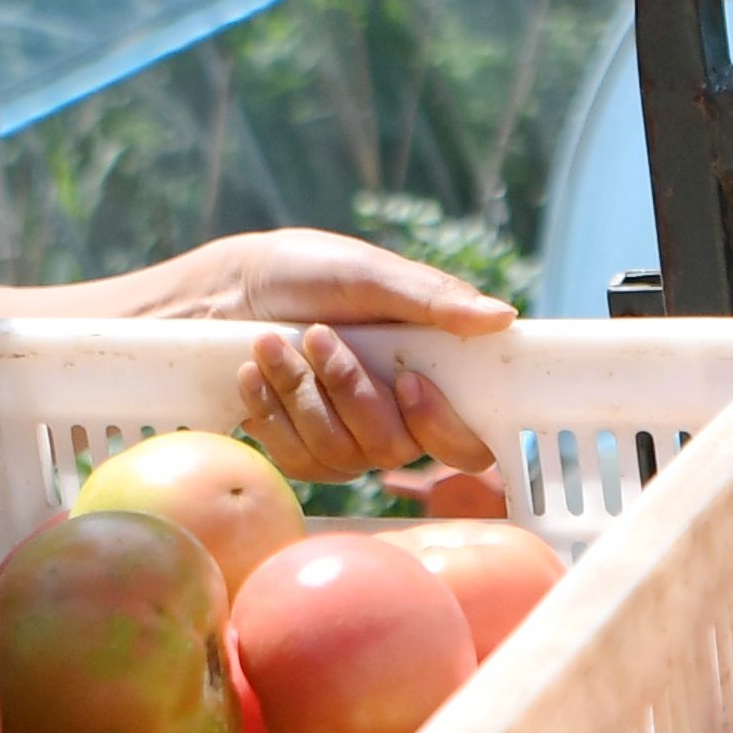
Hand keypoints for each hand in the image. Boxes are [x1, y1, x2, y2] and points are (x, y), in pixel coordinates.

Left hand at [171, 230, 512, 486]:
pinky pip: (296, 459)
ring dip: (300, 391)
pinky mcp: (301, 453)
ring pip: (339, 454)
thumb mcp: (369, 273)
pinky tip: (254, 372)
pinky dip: (270, 409)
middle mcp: (396, 419)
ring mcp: (348, 442)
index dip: (443, 427)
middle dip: (349, 390)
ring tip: (269, 341)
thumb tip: (503, 318)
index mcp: (431, 376)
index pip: (467, 443)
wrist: (229, 290)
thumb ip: (432, 299)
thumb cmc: (308, 273)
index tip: (408, 380)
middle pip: (394, 449)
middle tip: (318, 335)